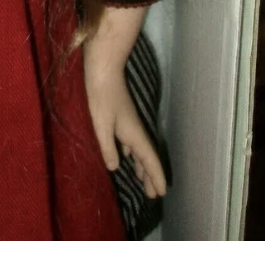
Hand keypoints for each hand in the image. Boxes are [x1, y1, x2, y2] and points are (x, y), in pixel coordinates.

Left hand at [84, 67, 166, 198]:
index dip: (156, 177)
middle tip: (153, 196)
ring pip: (139, 150)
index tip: (162, 193)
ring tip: (141, 182)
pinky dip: (132, 155)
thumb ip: (108, 147)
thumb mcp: (101, 125)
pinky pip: (130, 143)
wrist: (103, 69)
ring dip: (141, 166)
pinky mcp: (120, 118)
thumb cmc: (101, 96)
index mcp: (134, 134)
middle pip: (146, 158)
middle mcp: (135, 131)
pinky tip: (126, 157)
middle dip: (150, 177)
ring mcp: (128, 124)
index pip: (149, 160)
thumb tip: (115, 168)